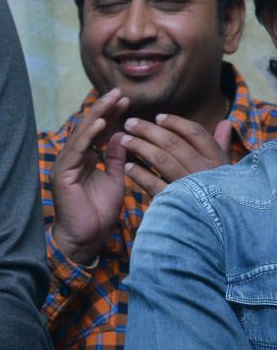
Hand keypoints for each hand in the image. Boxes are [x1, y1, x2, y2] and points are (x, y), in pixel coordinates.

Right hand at [50, 88, 128, 263]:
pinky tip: (100, 123)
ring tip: (112, 100)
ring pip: (82, 135)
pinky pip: (76, 151)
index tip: (127, 101)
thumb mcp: (115, 180)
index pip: (99, 133)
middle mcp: (73, 159)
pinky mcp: (62, 174)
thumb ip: (116, 159)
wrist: (86, 238)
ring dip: (97, 116)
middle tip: (119, 92)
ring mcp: (65, 165)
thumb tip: (121, 136)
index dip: (112, 116)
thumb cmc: (99, 213)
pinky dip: (88, 136)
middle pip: (89, 129)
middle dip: (105, 109)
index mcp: (85, 160)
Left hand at [118, 112, 232, 198]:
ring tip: (123, 140)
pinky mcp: (175, 203)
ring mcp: (189, 187)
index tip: (158, 117)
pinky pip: (153, 184)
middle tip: (129, 123)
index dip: (176, 122)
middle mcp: (204, 171)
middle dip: (149, 130)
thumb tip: (225, 121)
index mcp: (217, 160)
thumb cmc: (220, 195)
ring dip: (139, 146)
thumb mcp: (225, 171)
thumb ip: (222, 146)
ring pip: (161, 159)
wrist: (216, 232)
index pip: (196, 133)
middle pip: (173, 143)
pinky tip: (127, 166)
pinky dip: (139, 174)